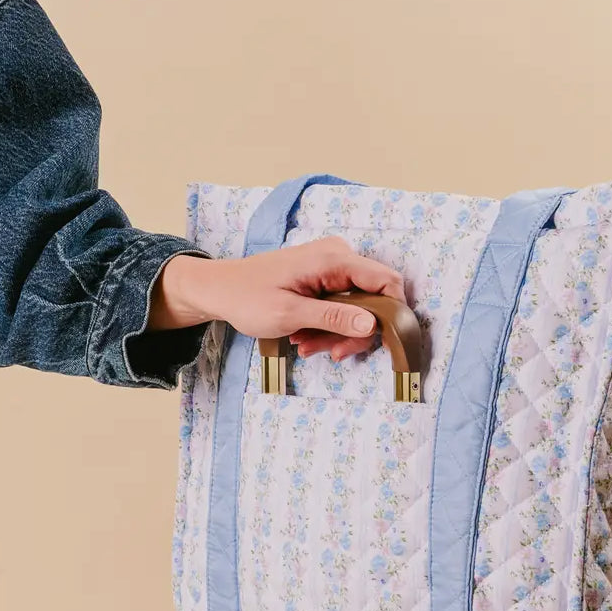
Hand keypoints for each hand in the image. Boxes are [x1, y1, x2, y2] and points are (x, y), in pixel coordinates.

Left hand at [150, 238, 405, 361]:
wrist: (219, 289)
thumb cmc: (247, 297)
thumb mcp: (290, 313)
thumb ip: (334, 317)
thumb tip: (374, 324)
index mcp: (334, 259)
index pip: (387, 281)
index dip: (391, 314)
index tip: (378, 344)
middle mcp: (338, 257)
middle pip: (373, 298)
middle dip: (355, 331)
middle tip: (332, 353)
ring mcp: (331, 267)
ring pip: (356, 307)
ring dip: (337, 333)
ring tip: (307, 346)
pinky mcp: (323, 278)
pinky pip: (340, 305)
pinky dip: (327, 325)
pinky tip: (305, 338)